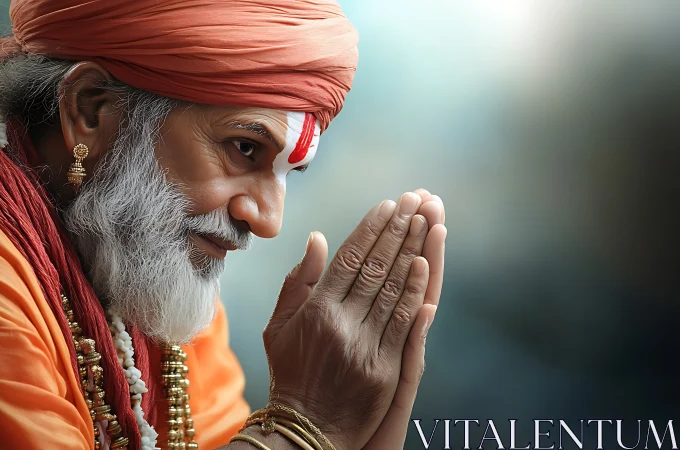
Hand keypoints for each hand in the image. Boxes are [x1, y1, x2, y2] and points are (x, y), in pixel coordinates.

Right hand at [263, 192, 431, 449]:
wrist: (305, 429)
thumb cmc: (289, 373)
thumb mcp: (278, 327)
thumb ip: (298, 282)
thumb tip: (319, 240)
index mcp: (315, 311)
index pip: (348, 259)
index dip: (370, 229)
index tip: (387, 205)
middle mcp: (341, 324)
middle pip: (375, 267)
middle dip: (397, 230)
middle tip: (415, 200)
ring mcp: (365, 346)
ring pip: (393, 289)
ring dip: (411, 251)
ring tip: (425, 221)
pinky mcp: (385, 368)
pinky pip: (404, 322)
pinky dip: (415, 291)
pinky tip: (424, 264)